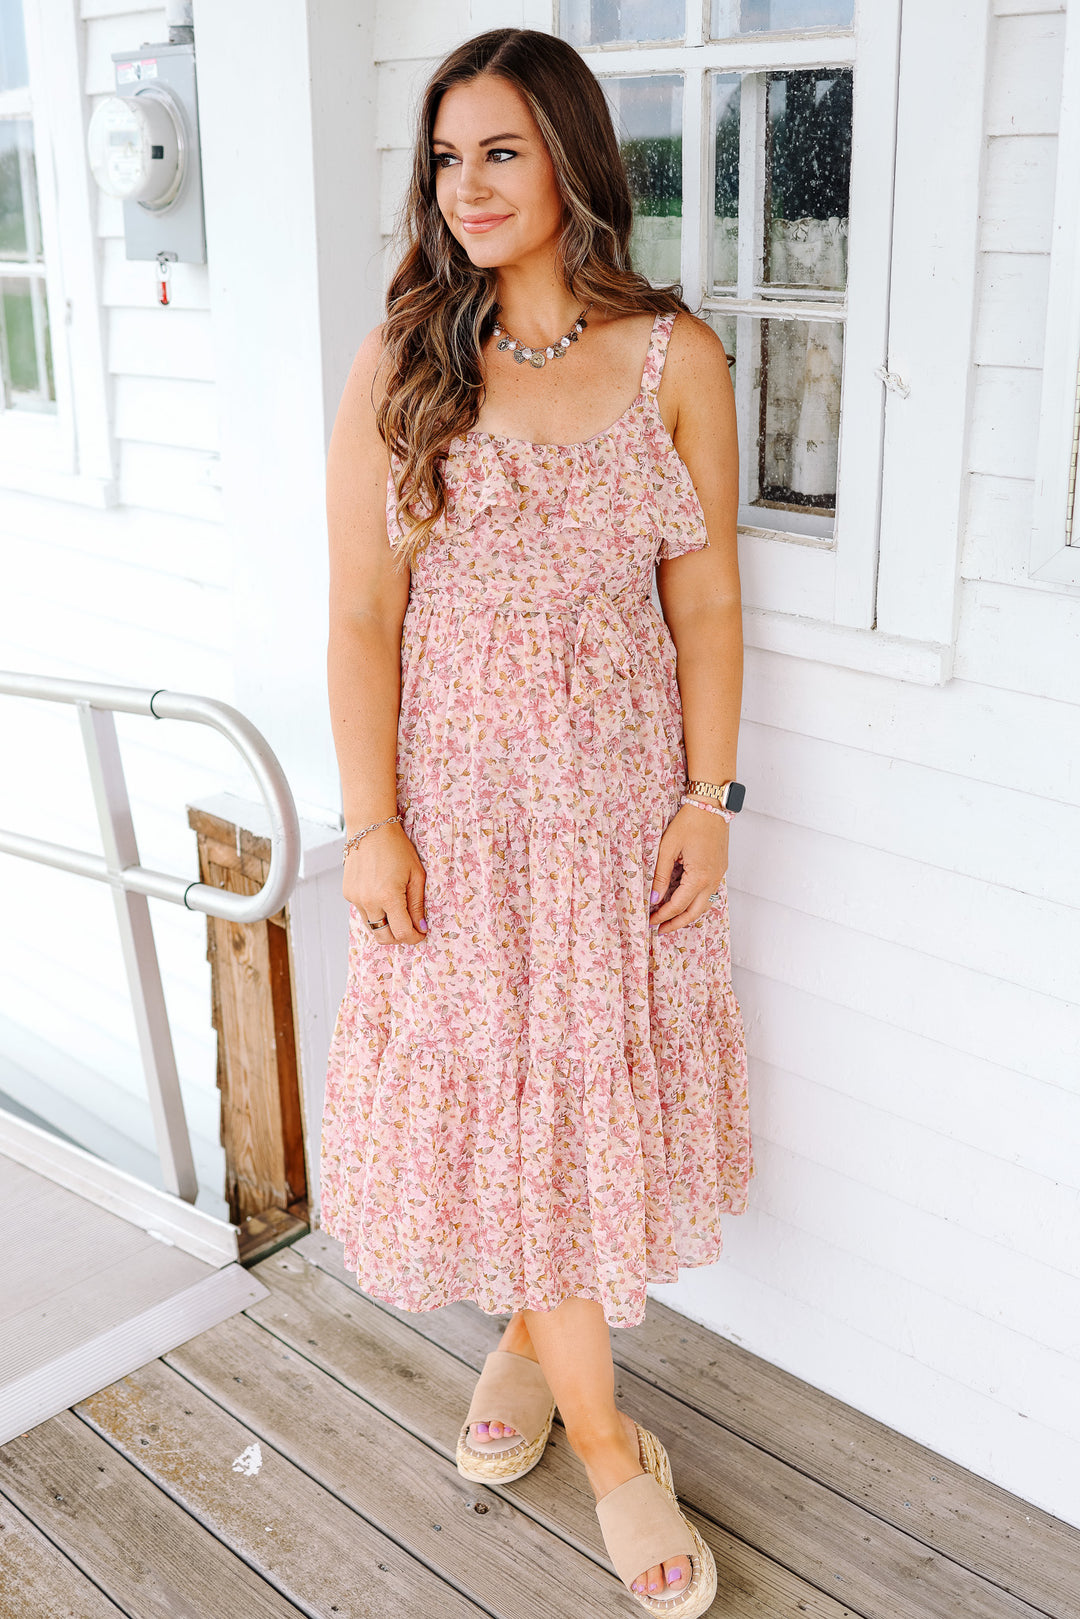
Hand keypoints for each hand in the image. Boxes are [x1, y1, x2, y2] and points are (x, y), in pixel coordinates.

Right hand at [343, 823, 427, 944]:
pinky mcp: (348, 894)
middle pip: (384, 937)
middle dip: (399, 938)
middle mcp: (369, 901)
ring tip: (397, 910)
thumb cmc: (397, 848)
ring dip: (386, 925)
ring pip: (372, 927)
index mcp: (388, 897)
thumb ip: (417, 905)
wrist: (370, 828)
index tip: (421, 933)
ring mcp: (355, 899)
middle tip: (410, 928)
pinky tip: (382, 895)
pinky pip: (363, 912)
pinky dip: (375, 912)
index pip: (402, 933)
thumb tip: (420, 928)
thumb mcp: (416, 875)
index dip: (414, 937)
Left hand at [649, 804, 728, 934]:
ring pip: (703, 905)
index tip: (650, 921)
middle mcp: (712, 880)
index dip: (662, 916)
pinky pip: (708, 893)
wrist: (712, 805)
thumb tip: (653, 897)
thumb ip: (661, 875)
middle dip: (676, 923)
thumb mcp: (668, 847)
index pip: (678, 906)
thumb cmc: (690, 822)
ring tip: (670, 919)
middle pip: (694, 913)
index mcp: (699, 877)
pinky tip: (683, 901)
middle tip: (660, 930)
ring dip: (687, 914)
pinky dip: (695, 902)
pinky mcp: (720, 869)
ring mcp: (719, 875)